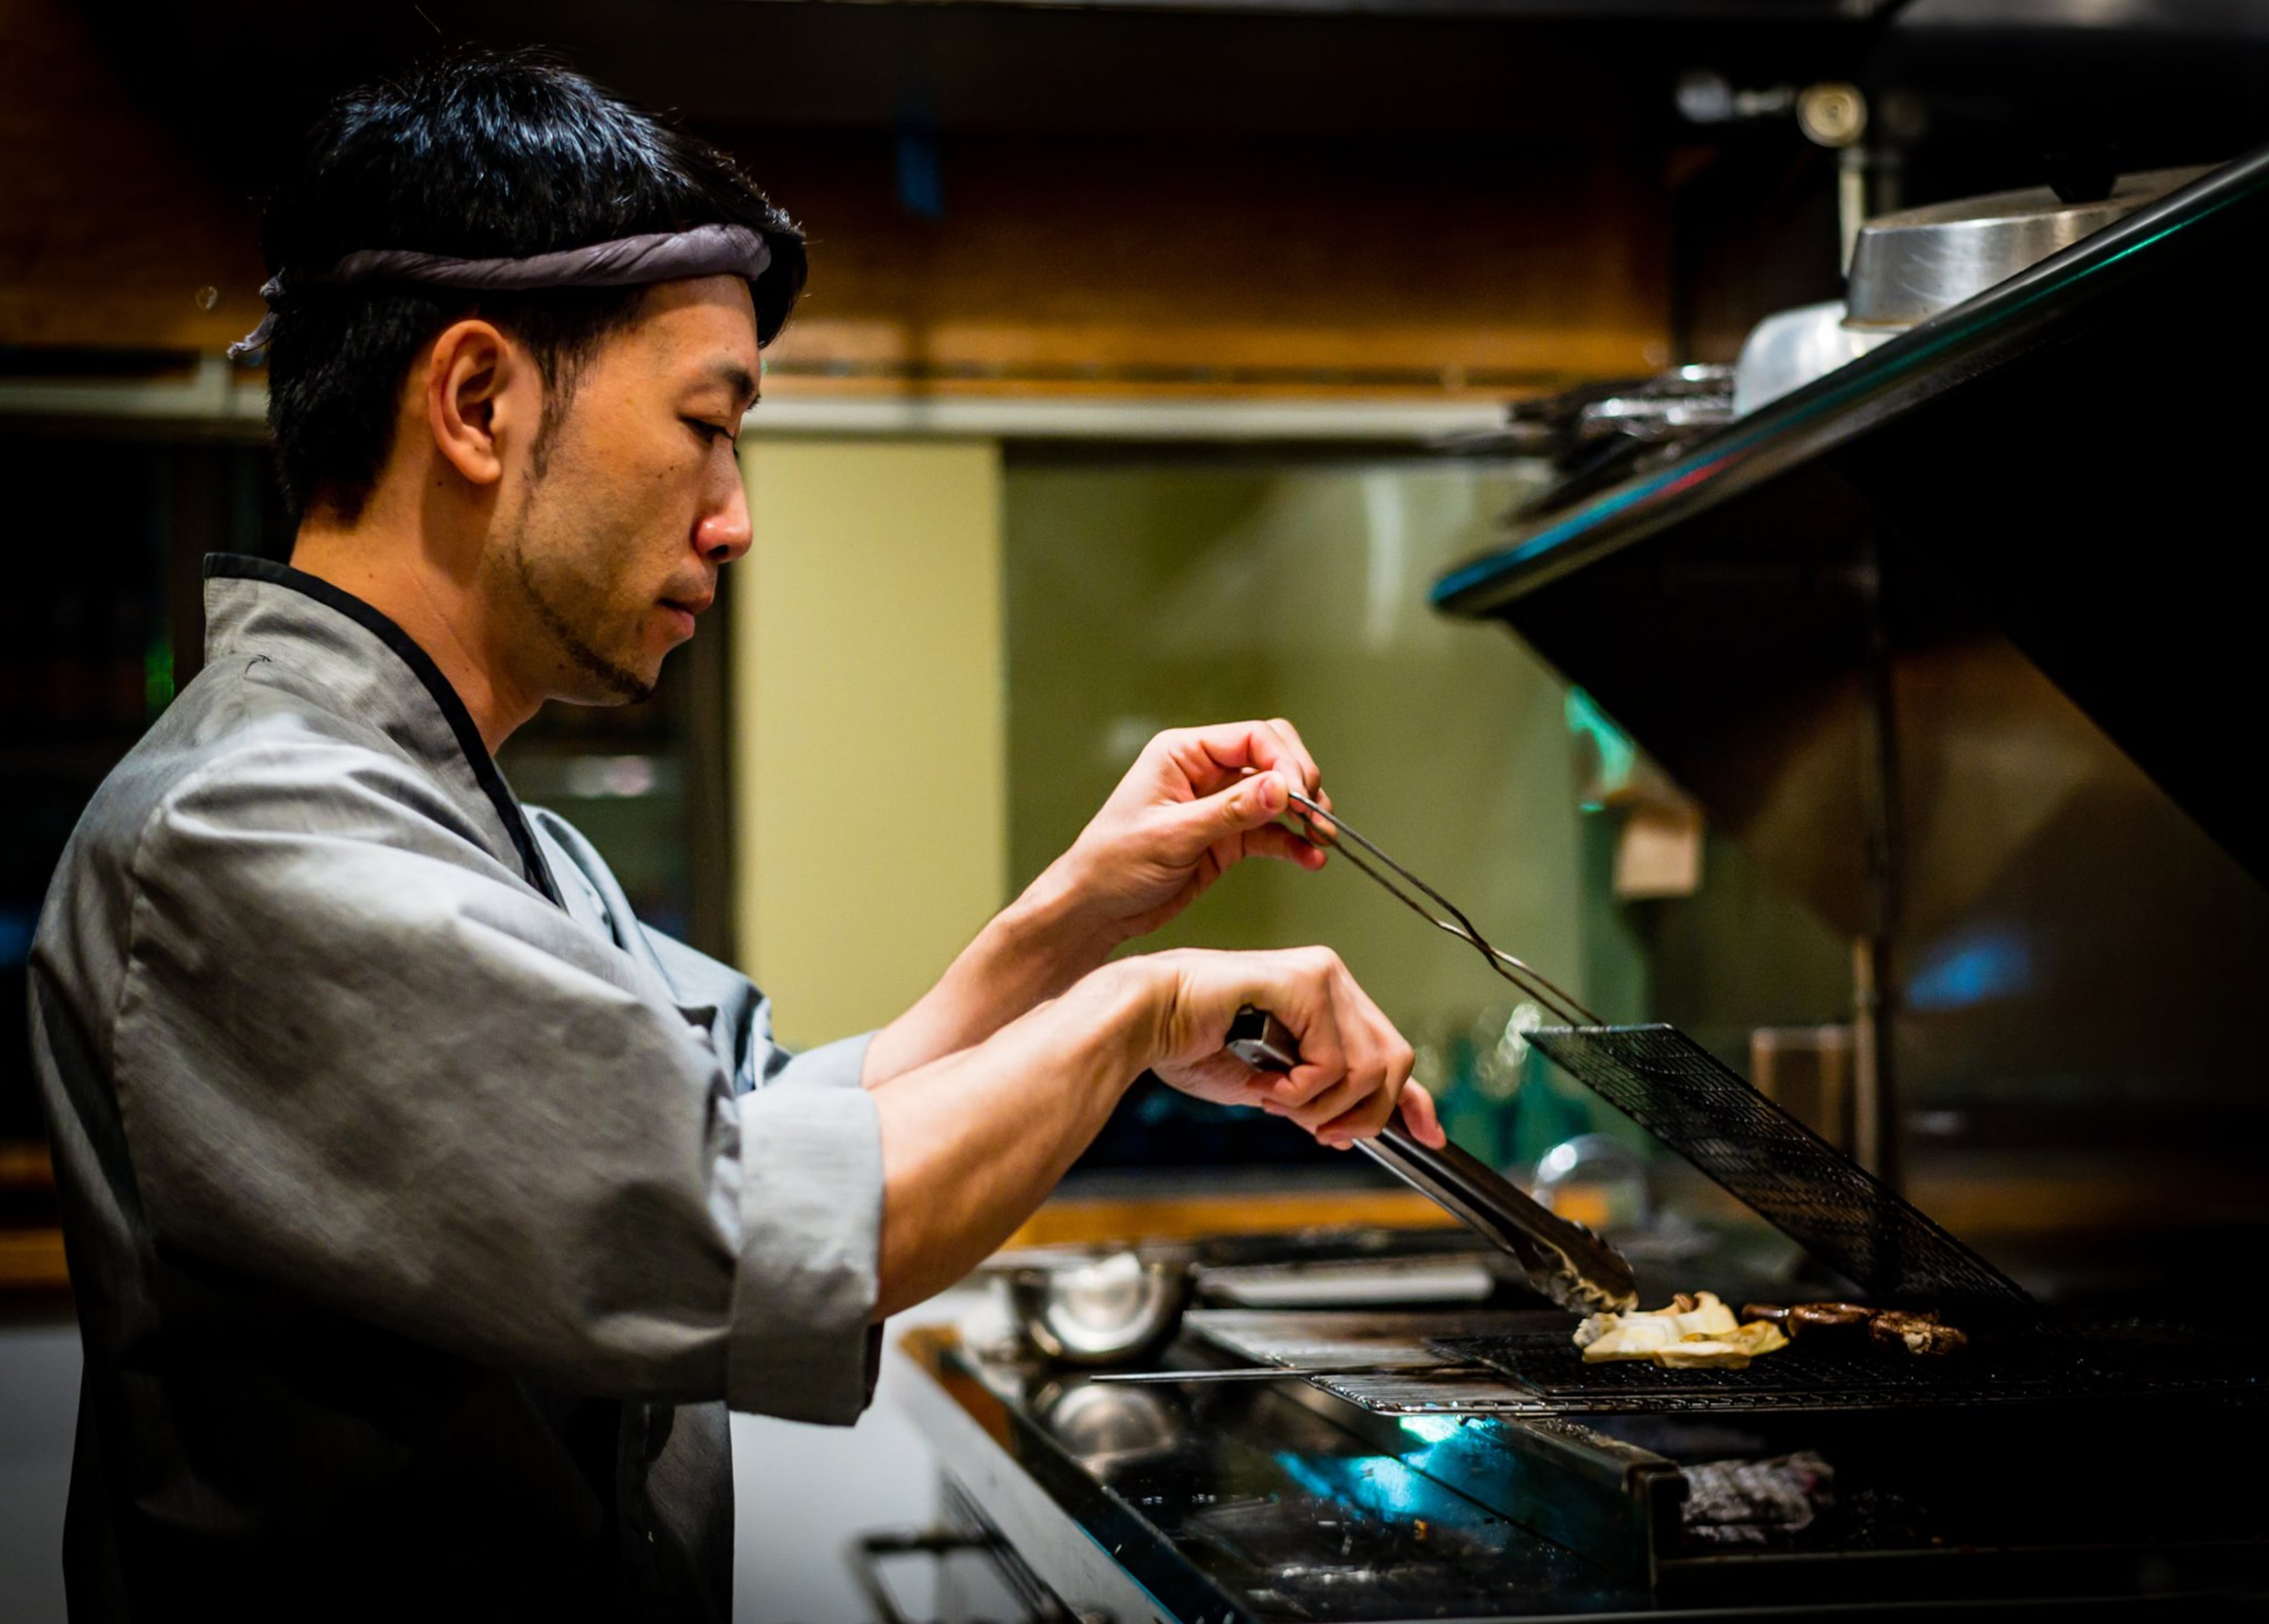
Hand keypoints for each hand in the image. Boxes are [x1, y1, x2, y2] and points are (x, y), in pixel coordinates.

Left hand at [1044, 720, 1331, 949]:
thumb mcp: (1171, 836)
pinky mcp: (1227, 839)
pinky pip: (1271, 833)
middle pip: (1273, 758)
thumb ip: (1229, 811)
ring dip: (1304, 815)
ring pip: (1278, 797)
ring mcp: (1218, 805)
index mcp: (1183, 754)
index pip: (1253, 737)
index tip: (1301, 795)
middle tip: (1316, 816)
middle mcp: (1204, 772)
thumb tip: (1280, 788)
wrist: (1095, 909)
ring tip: (1322, 839)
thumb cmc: (1113, 864)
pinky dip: (1293, 844)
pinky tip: (1310, 859)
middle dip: (1301, 783)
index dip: (1285, 762)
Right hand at [1135, 947, 1444, 1150]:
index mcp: (1326, 998)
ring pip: (1367, 1069)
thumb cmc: (1192, 1045)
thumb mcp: (1275, 1086)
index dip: (1414, 1098)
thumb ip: (1320, 1097)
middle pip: (1392, 1062)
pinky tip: (1266, 1086)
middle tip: (1320, 1133)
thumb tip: (1358, 1127)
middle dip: (1362, 1114)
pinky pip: (1333, 1061)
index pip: (1391, 1049)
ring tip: (1275, 1101)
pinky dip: (1302, 1091)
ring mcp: (1321, 974)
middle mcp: (1331, 978)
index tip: (1429, 1134)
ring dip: (1321, 1105)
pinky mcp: (1302, 981)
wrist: (1144, 1021)